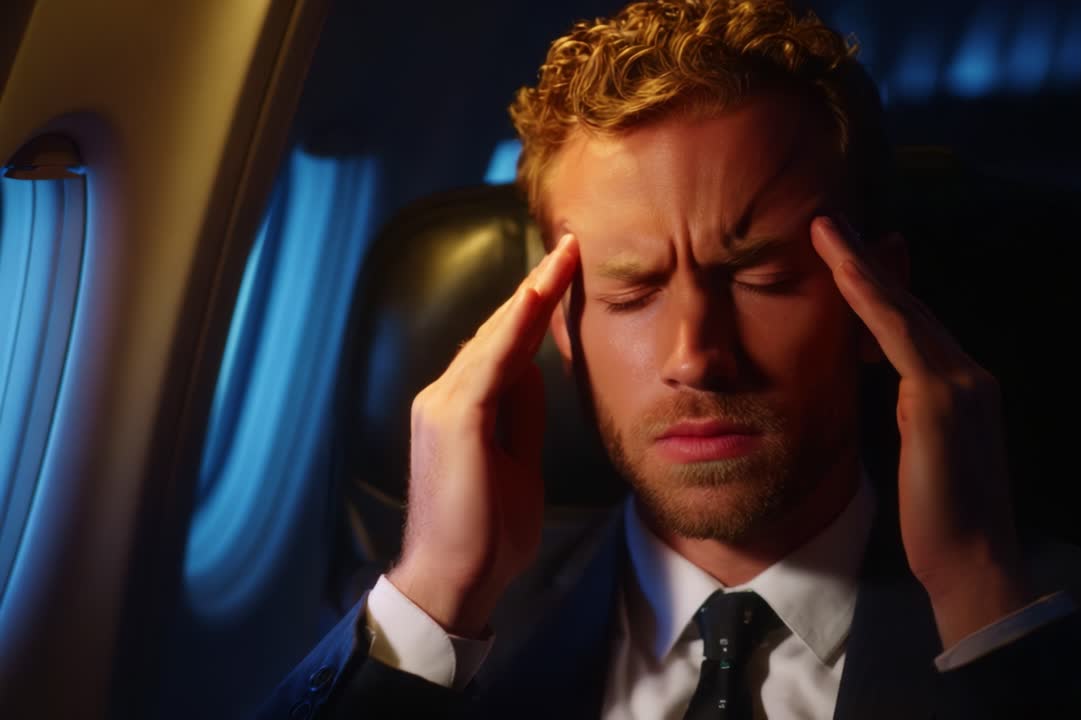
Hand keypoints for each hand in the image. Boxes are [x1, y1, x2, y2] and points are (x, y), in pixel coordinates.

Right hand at [387, 234, 579, 637]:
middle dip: (536, 289)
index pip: (502, 345)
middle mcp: (444, 395)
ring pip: (494, 338)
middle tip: (573, 246)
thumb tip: (534, 370)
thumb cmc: (488, 530)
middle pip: (498, 331)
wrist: (455, 578)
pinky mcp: (453, 420)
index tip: (566, 272)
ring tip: (566, 257)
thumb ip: (522, 412)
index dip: (534, 308)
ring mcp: (443, 404)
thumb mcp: (517, 459)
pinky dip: (514, 327)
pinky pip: (489, 363)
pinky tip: (538, 295)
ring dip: (531, 295)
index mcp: (461, 407)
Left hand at [811, 217, 1031, 648]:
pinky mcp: (944, 396)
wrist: (972, 560)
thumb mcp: (919, 448)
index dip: (880, 285)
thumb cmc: (940, 517)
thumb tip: (886, 383)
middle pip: (909, 304)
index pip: (913, 323)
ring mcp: (961, 380)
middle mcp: (968, 372)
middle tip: (828, 222)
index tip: (847, 253)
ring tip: (825, 229)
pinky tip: (843, 270)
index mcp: (962, 384)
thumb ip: (909, 408)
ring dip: (861, 265)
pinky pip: (899, 333)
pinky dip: (870, 297)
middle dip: (868, 260)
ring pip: (903, 309)